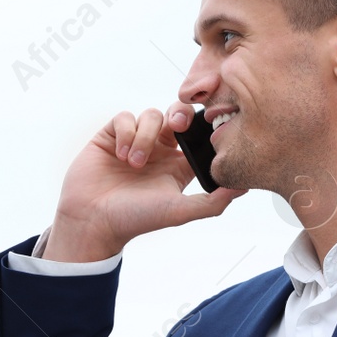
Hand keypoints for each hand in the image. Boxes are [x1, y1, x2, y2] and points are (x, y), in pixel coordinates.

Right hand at [45, 104, 246, 261]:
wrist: (93, 221)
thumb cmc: (135, 219)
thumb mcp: (179, 211)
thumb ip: (213, 201)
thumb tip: (243, 187)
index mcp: (178, 166)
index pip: (198, 136)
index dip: (203, 128)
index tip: (205, 129)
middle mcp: (159, 151)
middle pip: (178, 115)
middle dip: (180, 114)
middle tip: (177, 126)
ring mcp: (135, 141)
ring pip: (151, 115)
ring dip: (145, 136)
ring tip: (134, 163)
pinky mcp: (112, 136)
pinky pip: (125, 117)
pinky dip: (126, 132)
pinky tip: (121, 155)